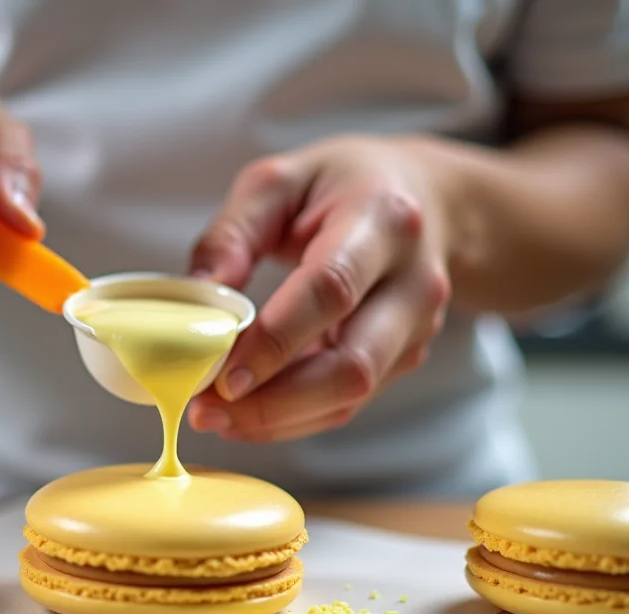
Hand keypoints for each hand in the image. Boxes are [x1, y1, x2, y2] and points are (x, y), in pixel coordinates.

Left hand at [187, 135, 452, 441]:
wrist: (430, 199)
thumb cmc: (346, 184)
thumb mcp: (280, 181)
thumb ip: (232, 234)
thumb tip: (198, 297)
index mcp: (381, 218)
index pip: (330, 289)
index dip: (275, 339)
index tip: (222, 374)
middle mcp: (413, 279)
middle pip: (353, 363)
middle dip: (276, 401)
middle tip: (208, 410)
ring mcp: (417, 326)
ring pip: (353, 395)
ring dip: (280, 418)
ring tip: (217, 417)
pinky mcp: (406, 357)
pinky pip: (350, 402)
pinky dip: (295, 417)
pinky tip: (248, 413)